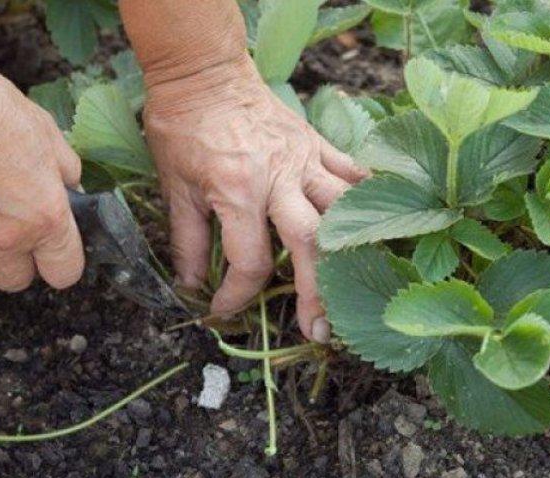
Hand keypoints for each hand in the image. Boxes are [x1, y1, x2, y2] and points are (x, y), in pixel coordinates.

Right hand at [0, 65, 83, 291]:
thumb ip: (66, 168)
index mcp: (47, 218)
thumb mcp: (46, 130)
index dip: (62, 262)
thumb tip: (72, 186)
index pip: (65, 272)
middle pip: (18, 281)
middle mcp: (8, 240)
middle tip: (15, 229)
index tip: (55, 247)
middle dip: (20, 261)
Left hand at [144, 57, 366, 341]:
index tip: (222, 311)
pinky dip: (367, 200)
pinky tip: (375, 227)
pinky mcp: (318, 144)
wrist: (203, 72)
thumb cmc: (183, 128)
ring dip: (353, 251)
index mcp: (238, 190)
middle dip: (318, 293)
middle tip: (319, 332)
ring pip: (345, 209)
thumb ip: (187, 240)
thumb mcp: (175, 187)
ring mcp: (305, 158)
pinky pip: (353, 173)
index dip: (236, 296)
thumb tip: (190, 285)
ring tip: (356, 286)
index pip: (250, 260)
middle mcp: (279, 177)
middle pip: (311, 242)